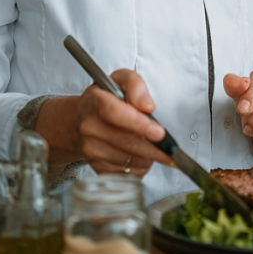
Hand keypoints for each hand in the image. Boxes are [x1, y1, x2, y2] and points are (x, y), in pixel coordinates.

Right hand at [34, 69, 170, 175]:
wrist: (82, 119)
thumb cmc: (106, 98)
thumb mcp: (121, 80)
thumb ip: (136, 86)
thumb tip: (147, 106)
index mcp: (96, 102)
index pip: (115, 114)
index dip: (139, 125)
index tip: (159, 133)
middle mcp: (89, 127)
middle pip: (126, 142)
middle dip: (153, 148)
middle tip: (170, 149)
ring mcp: (90, 149)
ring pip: (129, 160)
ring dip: (148, 156)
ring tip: (153, 146)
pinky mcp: (96, 166)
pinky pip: (125, 173)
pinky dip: (140, 167)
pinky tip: (141, 155)